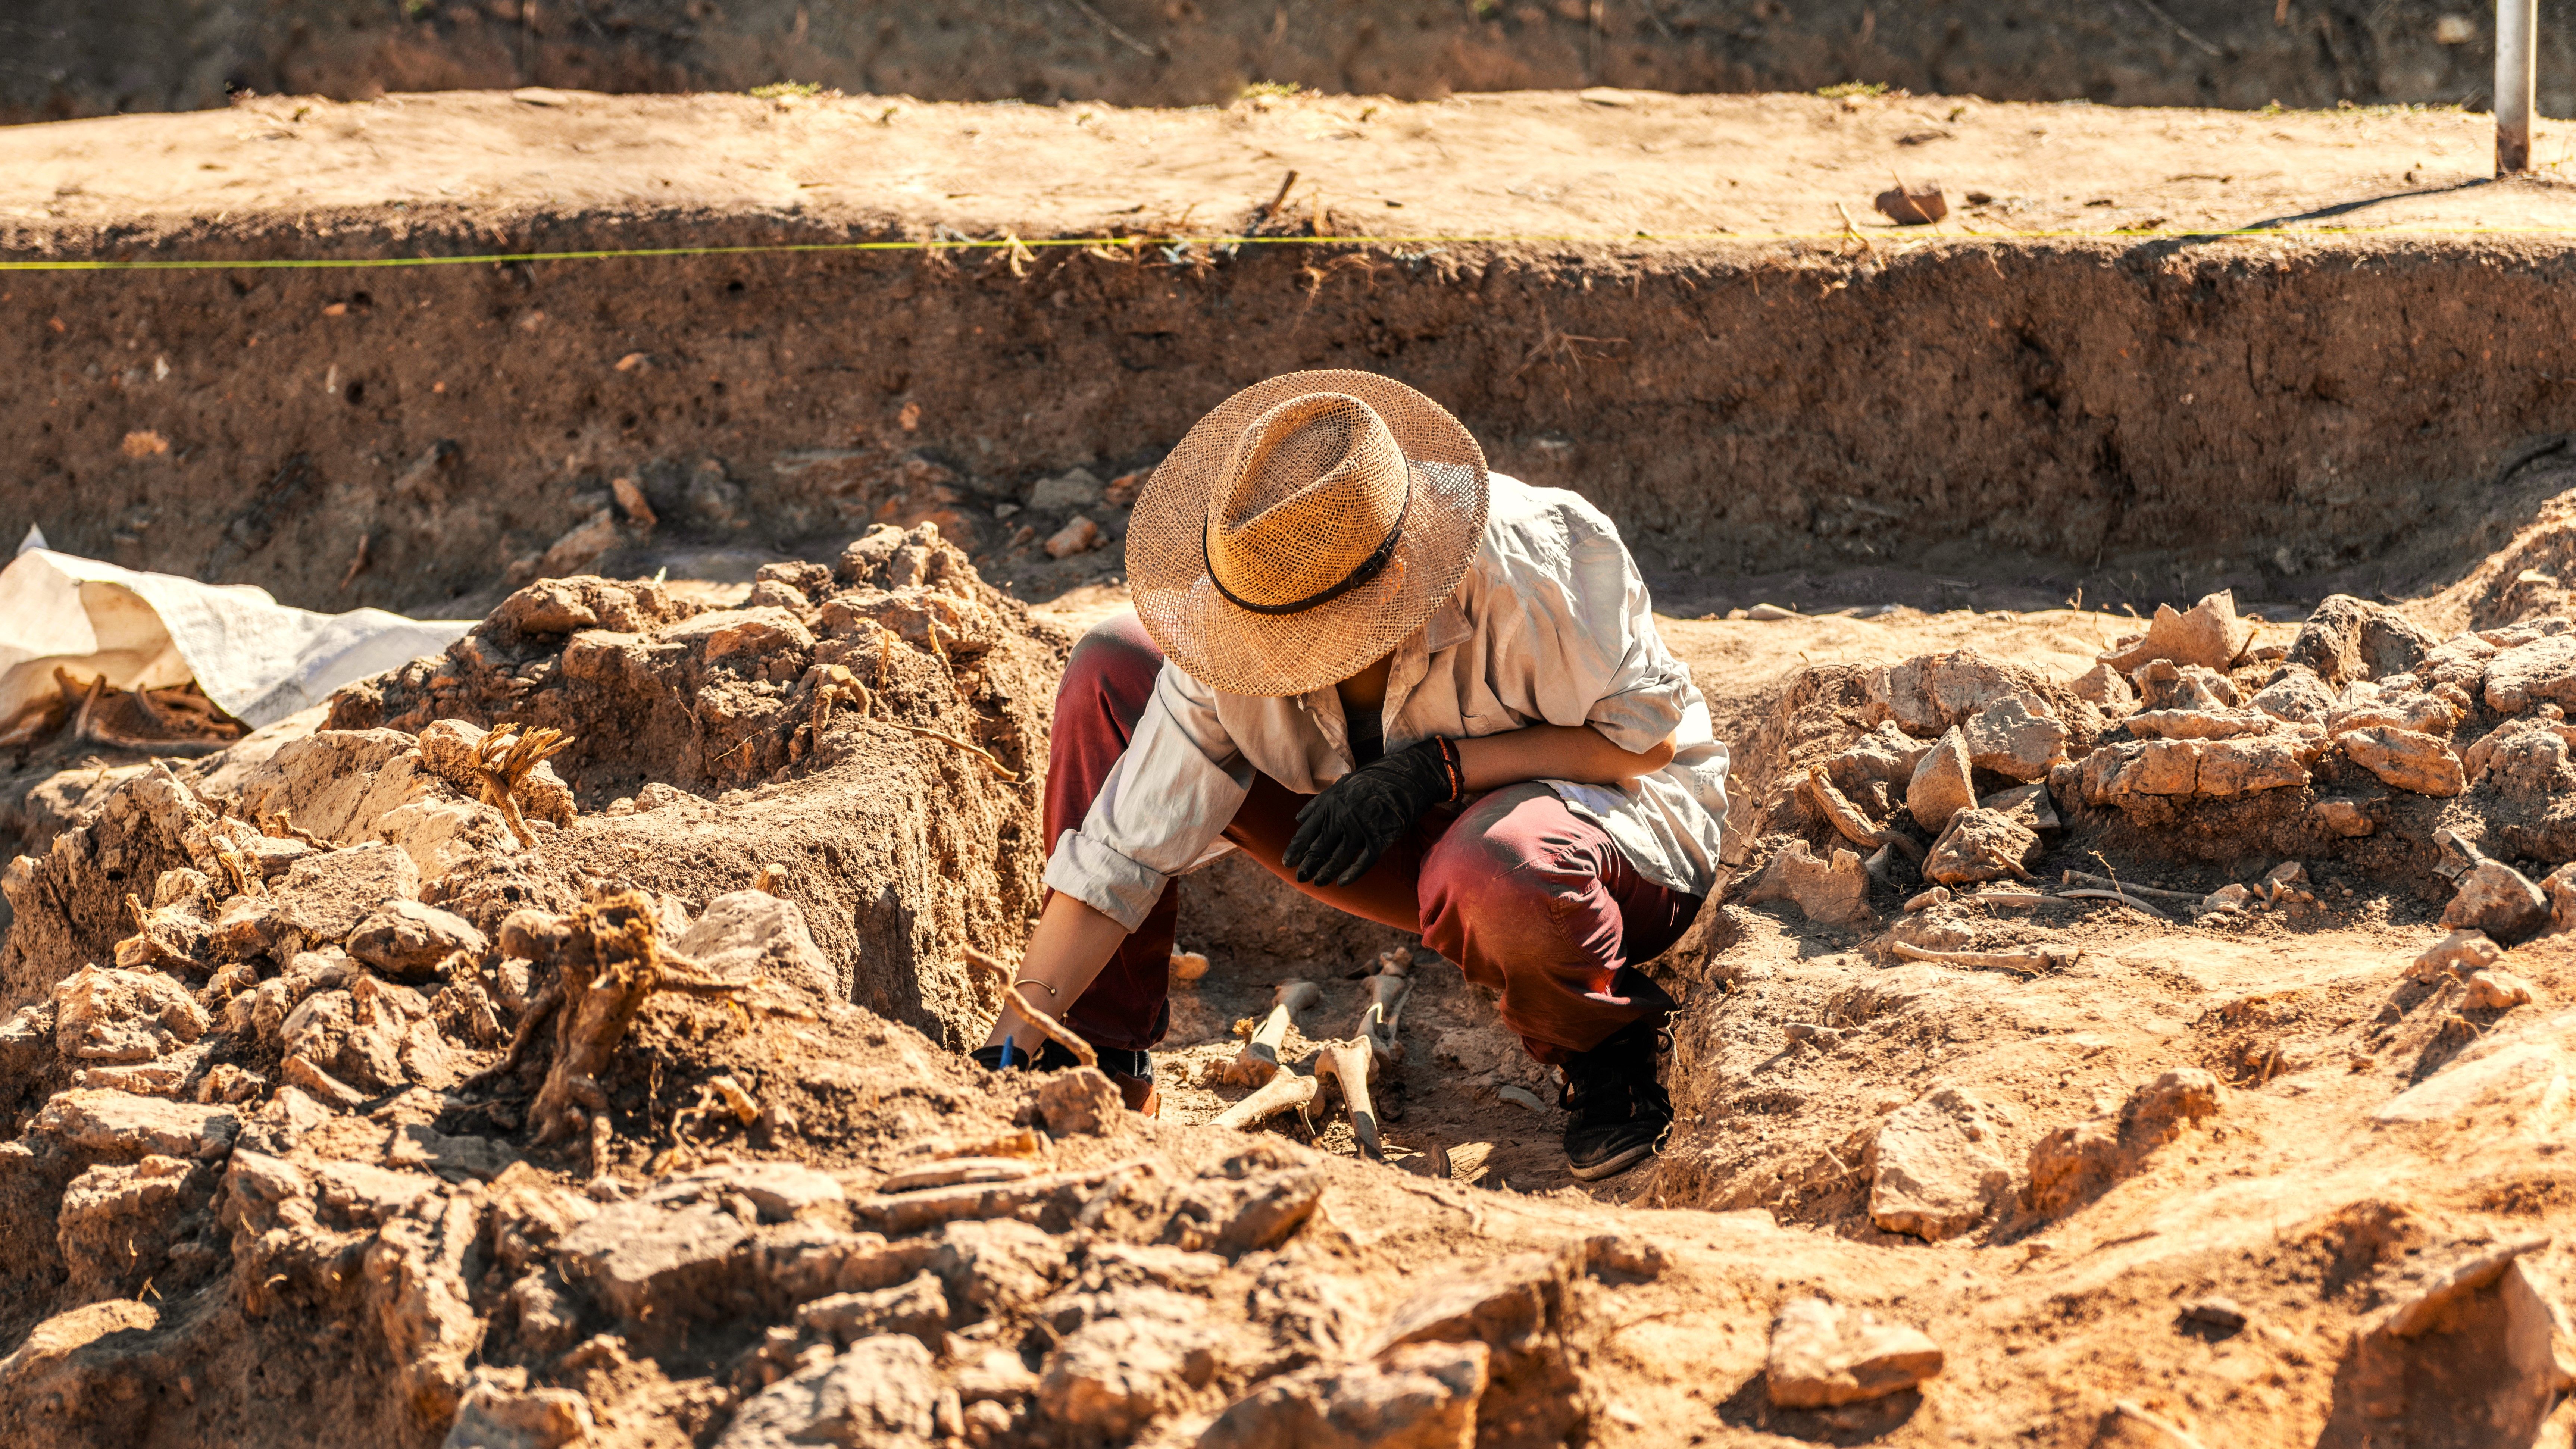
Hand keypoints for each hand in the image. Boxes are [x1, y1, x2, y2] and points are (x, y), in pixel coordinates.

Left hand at [1285, 739, 1456, 886]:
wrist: (1406, 777)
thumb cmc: (1372, 780)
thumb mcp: (1341, 785)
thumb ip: (1319, 803)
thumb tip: (1299, 818)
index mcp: (1330, 805)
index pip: (1306, 832)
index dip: (1296, 849)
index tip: (1287, 862)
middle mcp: (1342, 819)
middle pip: (1319, 848)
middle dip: (1307, 865)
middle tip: (1299, 877)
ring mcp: (1361, 830)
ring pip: (1338, 858)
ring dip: (1326, 872)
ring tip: (1318, 882)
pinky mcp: (1380, 839)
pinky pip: (1363, 862)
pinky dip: (1352, 874)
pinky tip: (1342, 882)